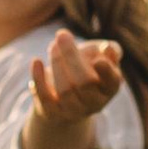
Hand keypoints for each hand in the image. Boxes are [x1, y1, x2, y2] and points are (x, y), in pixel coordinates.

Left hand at [23, 29, 123, 148]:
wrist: (63, 108)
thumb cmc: (85, 76)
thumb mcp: (98, 64)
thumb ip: (106, 54)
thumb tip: (111, 49)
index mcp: (107, 91)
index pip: (112, 84)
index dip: (109, 72)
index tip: (103, 56)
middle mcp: (91, 104)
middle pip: (83, 82)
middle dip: (72, 58)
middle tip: (62, 36)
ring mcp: (69, 111)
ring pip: (64, 88)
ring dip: (57, 62)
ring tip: (54, 44)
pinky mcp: (49, 112)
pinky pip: (43, 98)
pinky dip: (38, 80)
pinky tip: (35, 62)